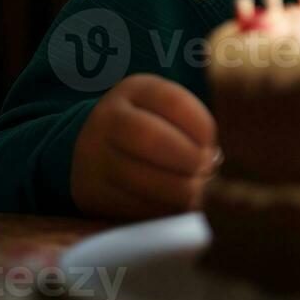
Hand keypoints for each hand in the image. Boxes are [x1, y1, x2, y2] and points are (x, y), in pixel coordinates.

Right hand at [71, 74, 219, 218]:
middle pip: (150, 137)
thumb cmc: (147, 126)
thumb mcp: (164, 109)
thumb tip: (212, 160)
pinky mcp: (91, 193)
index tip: (210, 144)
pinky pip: (132, 206)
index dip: (201, 126)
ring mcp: (93, 157)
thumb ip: (190, 124)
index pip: (173, 101)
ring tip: (195, 190)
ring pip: (140, 177)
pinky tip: (175, 206)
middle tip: (204, 169)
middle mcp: (107, 120)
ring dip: (178, 189)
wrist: (87, 148)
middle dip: (188, 158)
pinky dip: (162, 210)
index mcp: (134, 90)